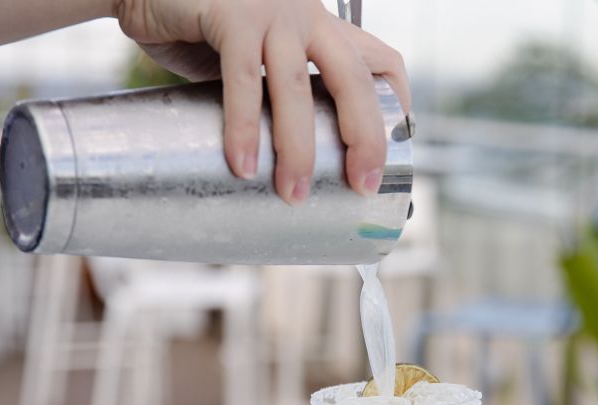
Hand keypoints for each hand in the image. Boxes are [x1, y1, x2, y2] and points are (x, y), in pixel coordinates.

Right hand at [113, 0, 410, 203]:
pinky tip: (243, 164)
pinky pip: (243, 79)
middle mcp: (306, 14)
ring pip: (298, 86)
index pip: (382, 61)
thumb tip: (296, 164)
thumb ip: (279, 94)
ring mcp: (270, 11)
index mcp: (321, 27)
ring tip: (293, 194)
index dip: (398, 105)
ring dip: (298, 147)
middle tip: (361, 185)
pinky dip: (244, 126)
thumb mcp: (257, 61)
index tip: (397, 150)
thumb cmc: (199, 29)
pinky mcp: (230, 14)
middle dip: (365, 137)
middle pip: (355, 79)